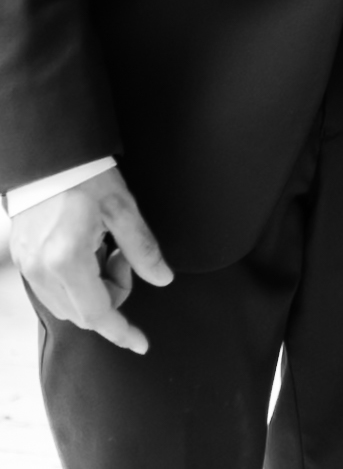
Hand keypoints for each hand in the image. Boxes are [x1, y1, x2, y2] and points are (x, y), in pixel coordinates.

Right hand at [10, 166, 171, 353]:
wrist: (47, 156)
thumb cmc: (85, 175)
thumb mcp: (122, 207)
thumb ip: (142, 248)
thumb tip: (163, 278)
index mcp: (68, 260)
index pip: (97, 314)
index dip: (122, 331)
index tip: (141, 343)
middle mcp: (42, 271)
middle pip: (84, 313)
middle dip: (112, 296)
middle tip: (121, 255)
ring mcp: (28, 268)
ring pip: (67, 305)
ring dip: (94, 290)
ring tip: (103, 247)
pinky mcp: (22, 260)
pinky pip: (52, 290)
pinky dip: (76, 283)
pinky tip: (86, 250)